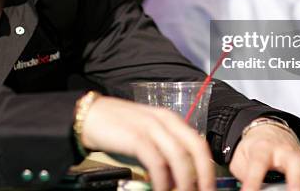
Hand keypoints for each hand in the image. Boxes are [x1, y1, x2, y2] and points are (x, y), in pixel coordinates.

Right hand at [81, 96, 214, 190]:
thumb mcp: (147, 134)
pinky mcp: (136, 137)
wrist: (90, 115)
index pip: (199, 143)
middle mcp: (165, 120)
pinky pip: (157, 163)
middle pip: (196, 149)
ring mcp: (151, 127)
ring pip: (179, 157)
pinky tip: (161, 190)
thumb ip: (163, 150)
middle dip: (203, 176)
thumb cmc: (118, 127)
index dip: (208, 168)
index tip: (209, 187)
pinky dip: (162, 181)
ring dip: (185, 182)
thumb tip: (178, 177)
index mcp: (171, 119)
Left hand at [229, 124, 299, 190]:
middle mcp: (285, 151)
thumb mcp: (240, 161)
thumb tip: (249, 190)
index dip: (254, 181)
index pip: (258, 163)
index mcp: (263, 149)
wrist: (267, 133)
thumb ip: (244, 175)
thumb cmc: (253, 152)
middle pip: (294, 162)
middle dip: (296, 182)